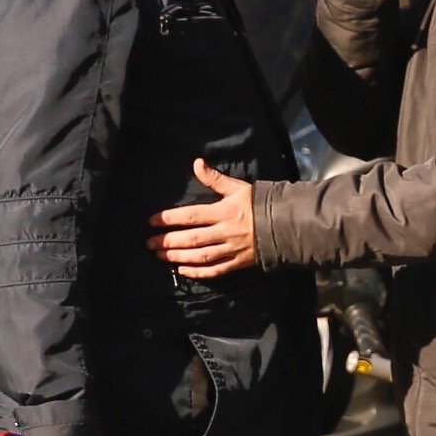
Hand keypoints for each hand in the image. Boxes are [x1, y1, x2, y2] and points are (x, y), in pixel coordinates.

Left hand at [148, 159, 258, 279]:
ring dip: (178, 257)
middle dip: (168, 242)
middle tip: (150, 243)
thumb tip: (197, 163)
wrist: (285, 225)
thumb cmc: (259, 203)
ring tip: (160, 256)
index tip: (152, 221)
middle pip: (192, 239)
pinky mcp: (237, 263)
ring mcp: (231, 250)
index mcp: (224, 212)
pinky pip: (214, 270)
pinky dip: (197, 272)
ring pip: (200, 257)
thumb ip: (215, 179)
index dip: (170, 219)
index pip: (191, 216)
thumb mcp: (238, 187)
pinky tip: (182, 270)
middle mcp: (225, 232)